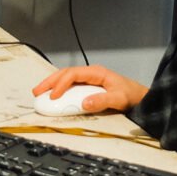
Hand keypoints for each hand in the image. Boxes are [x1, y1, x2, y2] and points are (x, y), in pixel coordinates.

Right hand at [32, 65, 148, 112]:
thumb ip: (102, 101)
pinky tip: (52, 96)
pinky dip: (59, 89)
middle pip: (65, 73)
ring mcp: (89, 79)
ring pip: (66, 78)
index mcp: (96, 72)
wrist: (140, 97)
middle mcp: (91, 73)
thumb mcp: (118, 99)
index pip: (73, 74)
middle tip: (36, 91)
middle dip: (50, 81)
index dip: (61, 84)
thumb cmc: (131, 96)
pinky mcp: (88, 86)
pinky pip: (71, 86)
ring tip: (40, 93)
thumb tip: (84, 103)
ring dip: (52, 84)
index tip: (53, 96)